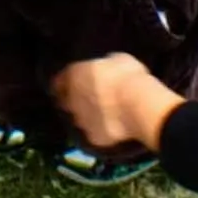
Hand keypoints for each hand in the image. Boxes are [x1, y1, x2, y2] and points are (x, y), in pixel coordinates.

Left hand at [53, 54, 182, 150]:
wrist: (139, 106)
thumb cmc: (128, 75)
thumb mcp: (116, 59)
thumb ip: (103, 65)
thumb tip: (104, 68)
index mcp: (74, 76)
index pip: (58, 81)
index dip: (64, 82)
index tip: (71, 82)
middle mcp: (71, 99)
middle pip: (65, 101)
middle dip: (73, 100)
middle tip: (89, 98)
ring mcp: (81, 121)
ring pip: (79, 119)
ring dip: (87, 116)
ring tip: (103, 114)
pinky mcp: (93, 138)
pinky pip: (94, 134)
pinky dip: (101, 131)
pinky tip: (112, 127)